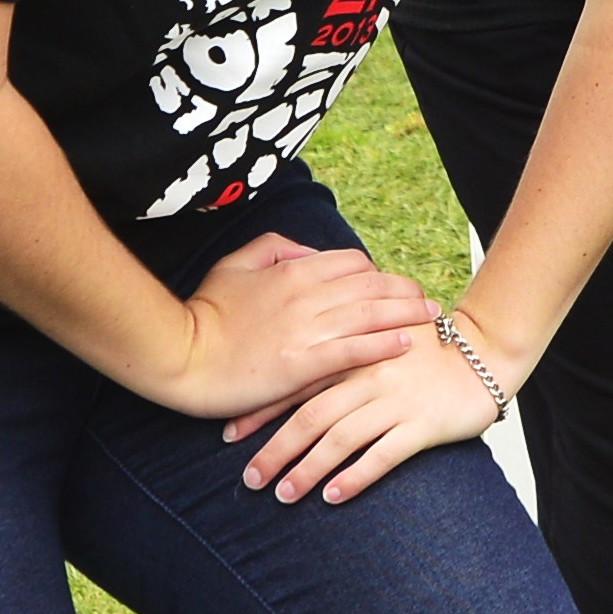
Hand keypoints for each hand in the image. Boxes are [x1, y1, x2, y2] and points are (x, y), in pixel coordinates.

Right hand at [156, 232, 431, 421]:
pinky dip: (384, 345)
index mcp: (291, 270)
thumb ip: (272, 248)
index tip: (390, 285)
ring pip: (370, 315)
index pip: (351, 264)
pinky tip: (406, 345)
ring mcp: (306, 330)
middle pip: (371, 286)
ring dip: (406, 313)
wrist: (181, 355)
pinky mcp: (303, 365)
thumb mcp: (234, 265)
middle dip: (404, 291)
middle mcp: (306, 295)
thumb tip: (304, 249)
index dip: (376, 273)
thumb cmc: (204, 312)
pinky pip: (354, 351)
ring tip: (431, 317)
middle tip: (427, 299)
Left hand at [226, 301, 519, 504]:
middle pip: (310, 416)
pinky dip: (355, 476)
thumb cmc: (428, 349)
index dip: (262, 411)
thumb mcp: (379, 337)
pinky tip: (334, 496)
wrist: (485, 353)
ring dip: (308, 469)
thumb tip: (294, 368)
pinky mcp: (423, 425)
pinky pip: (383, 455)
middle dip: (275, 450)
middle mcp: (369, 376)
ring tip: (284, 495)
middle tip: (250, 480)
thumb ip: (342, 350)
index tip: (230, 434)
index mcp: (354, 354)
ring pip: (340, 438)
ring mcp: (396, 401)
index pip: (297, 383)